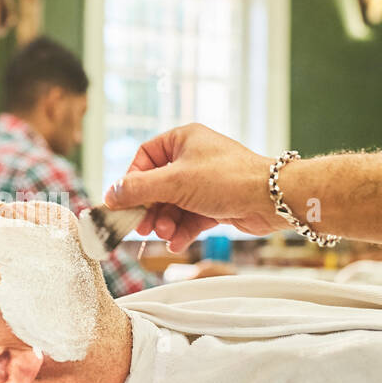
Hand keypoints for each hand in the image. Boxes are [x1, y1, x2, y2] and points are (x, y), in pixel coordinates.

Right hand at [104, 123, 276, 252]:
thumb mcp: (175, 182)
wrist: (272, 199)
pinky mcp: (215, 203)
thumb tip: (109, 194)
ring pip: (172, 204)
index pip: (144, 158)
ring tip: (165, 234)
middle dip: (149, 209)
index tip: (122, 203)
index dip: (131, 181)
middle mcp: (193, 158)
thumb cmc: (229, 179)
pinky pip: (189, 217)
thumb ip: (138, 189)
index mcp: (182, 140)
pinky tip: (177, 242)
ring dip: (165, 222)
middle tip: (141, 227)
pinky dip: (181, 230)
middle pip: (156, 186)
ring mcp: (204, 182)